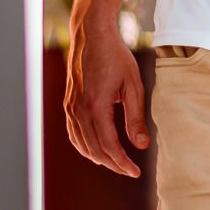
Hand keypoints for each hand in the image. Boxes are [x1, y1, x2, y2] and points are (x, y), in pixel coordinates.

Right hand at [64, 19, 148, 177]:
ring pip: (82, 145)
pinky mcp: (68, 105)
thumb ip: (136, 116)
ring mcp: (71, 108)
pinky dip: (85, 147)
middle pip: (94, 150)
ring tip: (117, 163)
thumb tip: (141, 145)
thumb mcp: (133, 84)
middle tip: (130, 170)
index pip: (108, 145)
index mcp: (97, 105)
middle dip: (113, 164)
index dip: (122, 162)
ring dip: (99, 158)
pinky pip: (74, 134)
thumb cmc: (116, 57)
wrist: (92, 37)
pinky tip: (98, 149)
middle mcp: (79, 110)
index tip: (136, 172)